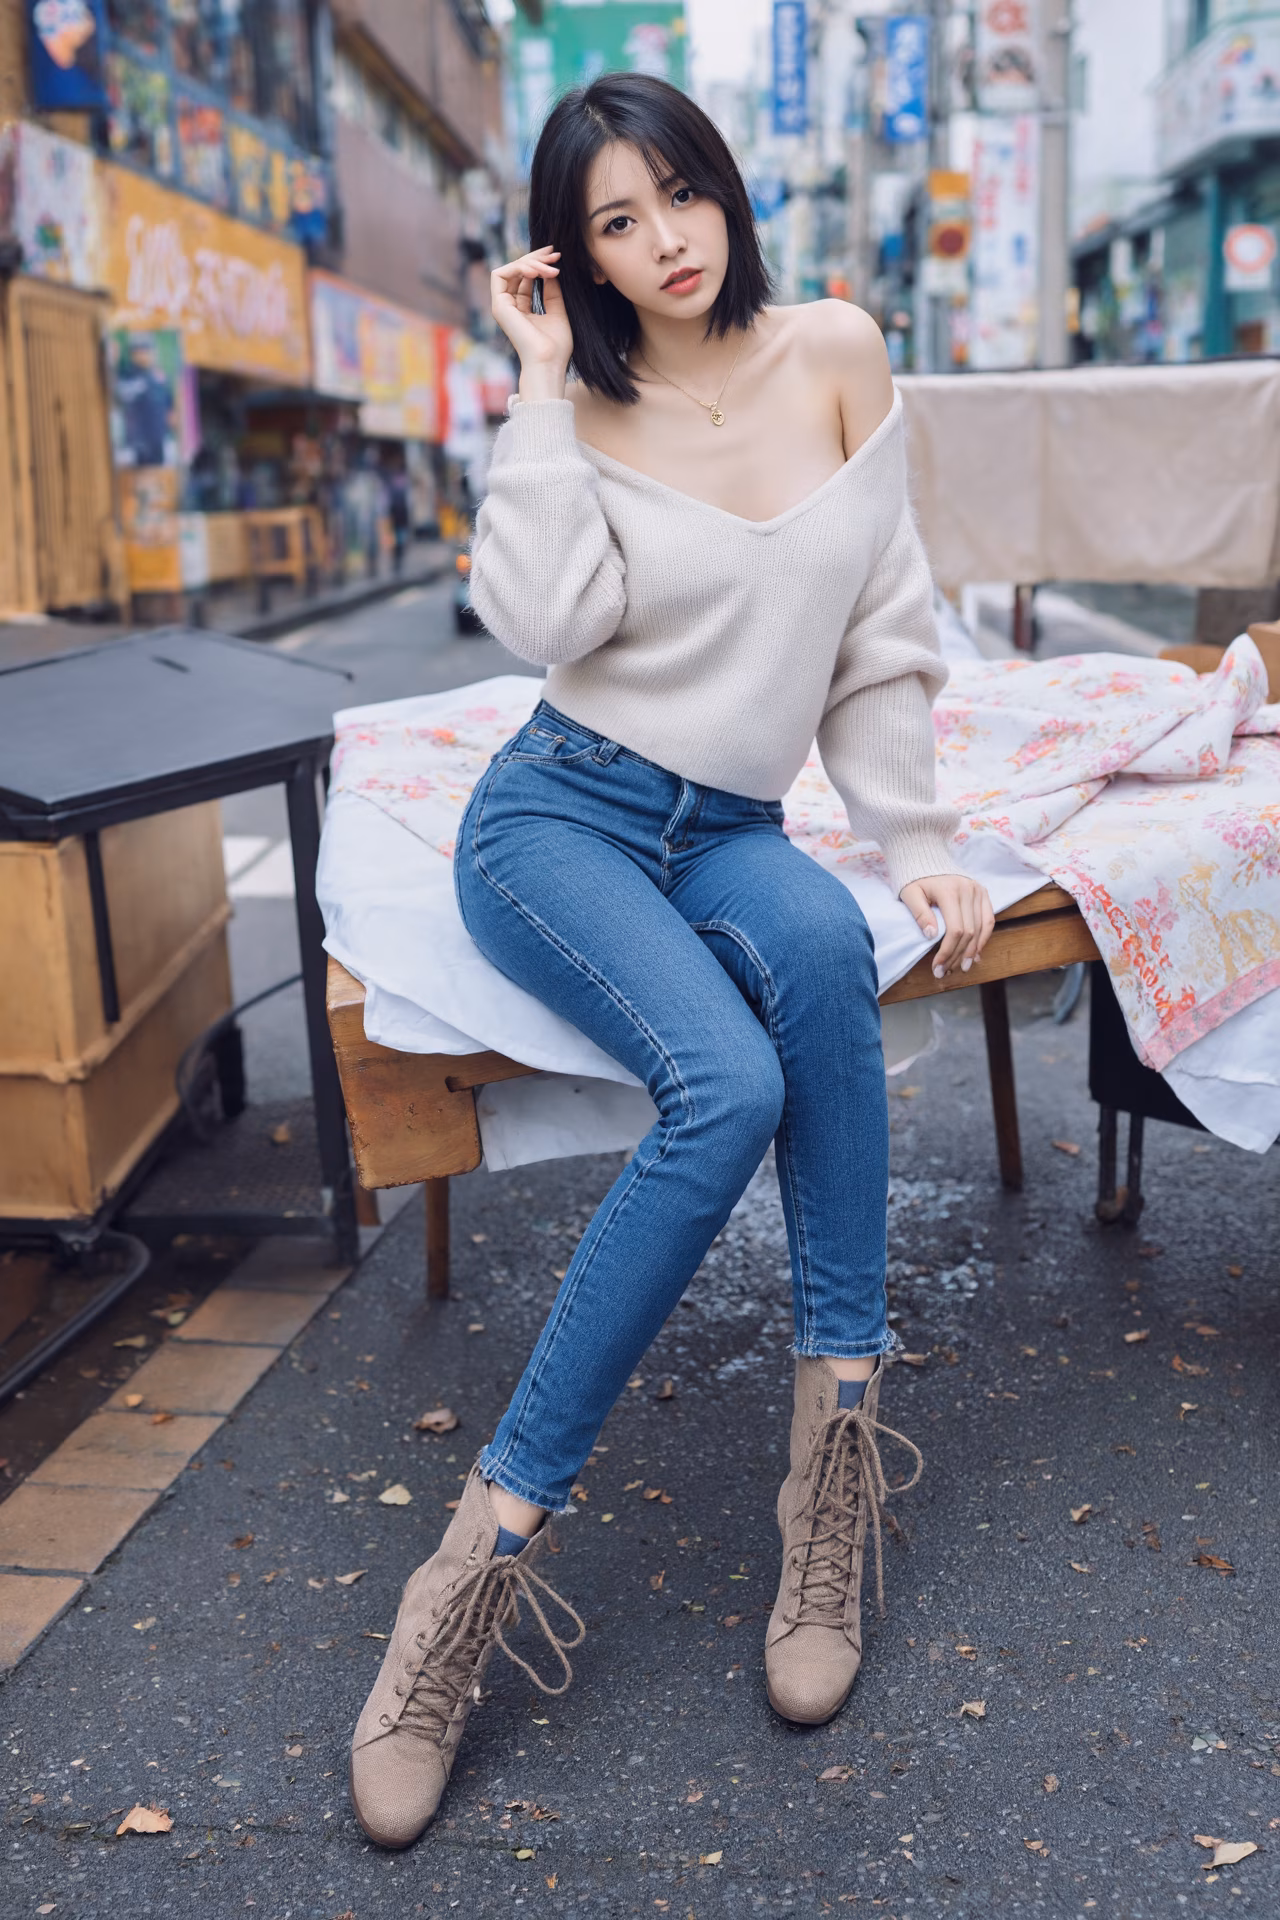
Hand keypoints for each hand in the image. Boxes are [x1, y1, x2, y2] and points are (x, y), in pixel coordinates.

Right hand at [490, 246, 572, 396]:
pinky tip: (538, 270)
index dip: (539, 263)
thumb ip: (552, 290)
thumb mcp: (558, 310)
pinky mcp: (499, 306)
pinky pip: (501, 274)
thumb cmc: (556, 346)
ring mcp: (501, 306)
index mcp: (521, 309)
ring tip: (550, 266)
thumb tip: (550, 270)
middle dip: (536, 258)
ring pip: (510, 269)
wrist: (548, 363)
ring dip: (531, 262)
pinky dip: (519, 268)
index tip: (557, 256)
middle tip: (554, 253)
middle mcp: (509, 306)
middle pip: (517, 270)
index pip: (525, 277)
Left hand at [899, 873, 994, 977]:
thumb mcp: (909, 894)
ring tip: (961, 967)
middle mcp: (968, 889)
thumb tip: (931, 935)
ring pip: (981, 929)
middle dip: (957, 956)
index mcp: (950, 891)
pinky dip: (983, 939)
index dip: (947, 952)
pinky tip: (975, 954)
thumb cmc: (915, 879)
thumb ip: (919, 913)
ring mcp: (978, 890)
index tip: (937, 967)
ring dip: (971, 952)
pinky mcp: (983, 893)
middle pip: (969, 932)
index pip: (955, 930)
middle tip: (946, 972)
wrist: (926, 858)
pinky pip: (989, 920)